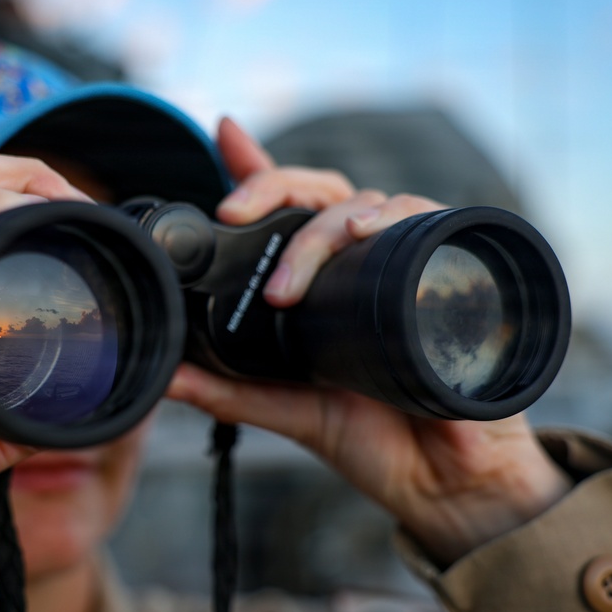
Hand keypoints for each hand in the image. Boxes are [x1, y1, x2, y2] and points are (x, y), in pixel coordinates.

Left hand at [169, 118, 571, 565]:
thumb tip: (162, 378)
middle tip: (232, 214)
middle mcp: (360, 266)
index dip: (259, 168)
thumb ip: (230, 392)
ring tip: (288, 286)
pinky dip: (392, 216)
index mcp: (322, 287)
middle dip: (271, 188)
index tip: (225, 132)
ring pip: (363, 204)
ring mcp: (405, 265)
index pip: (289, 211)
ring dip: (320, 229)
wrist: (445, 480)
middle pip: (320, 194)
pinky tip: (364, 231)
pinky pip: (425, 220)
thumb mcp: (289, 411)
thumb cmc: (372, 439)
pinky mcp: (449, 274)